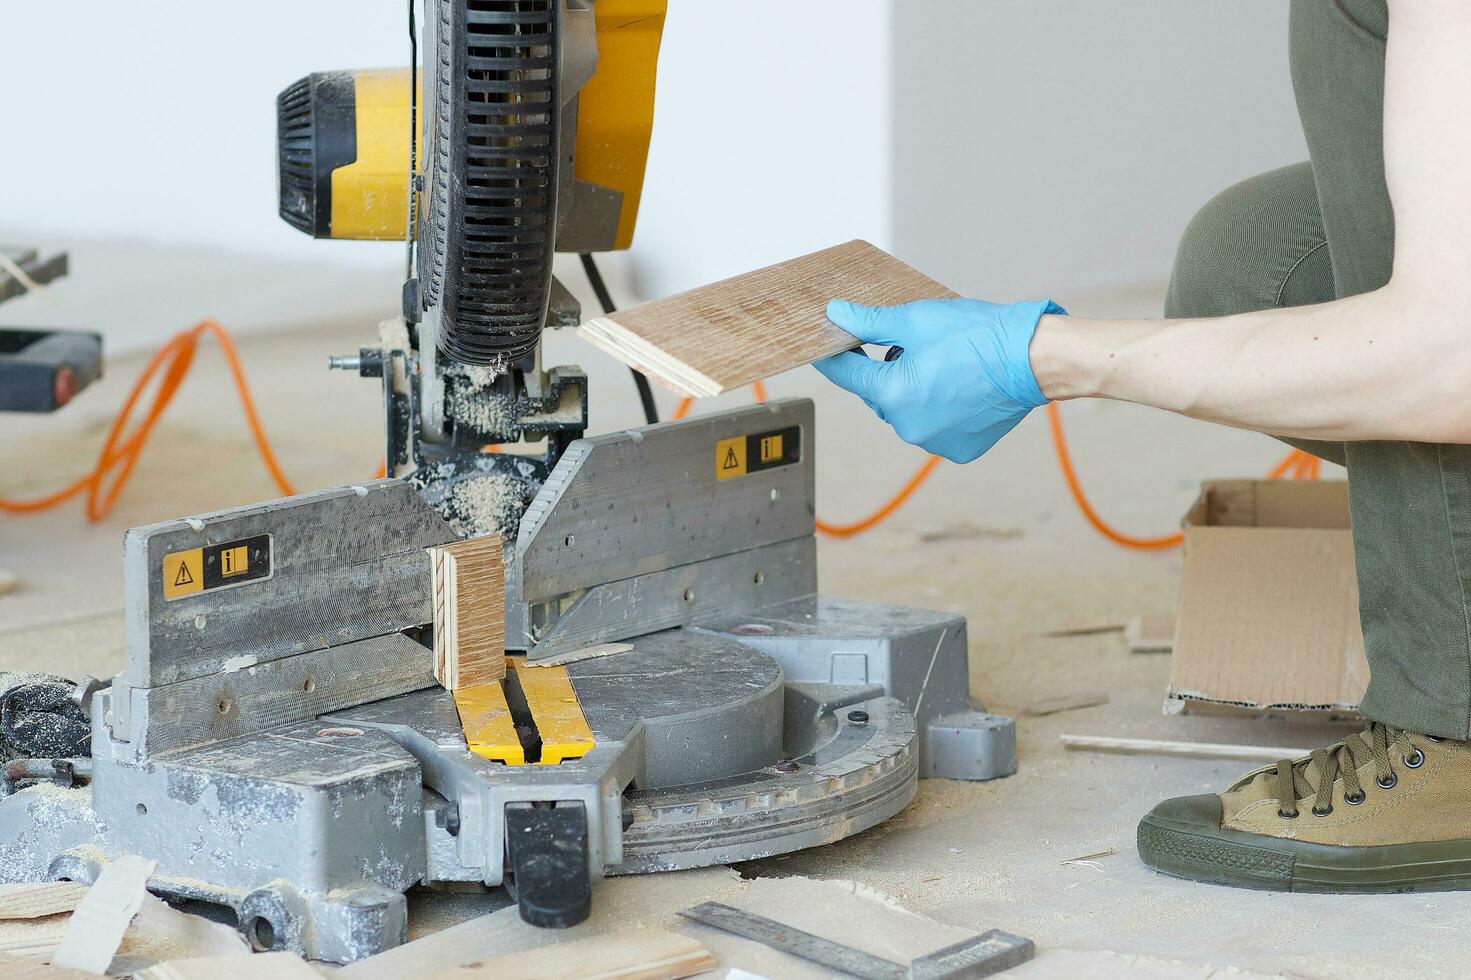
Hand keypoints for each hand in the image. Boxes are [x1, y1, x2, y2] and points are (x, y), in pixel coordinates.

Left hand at [813, 297, 1064, 462]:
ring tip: (941, 364)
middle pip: (879, 395)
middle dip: (886, 370)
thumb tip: (836, 315)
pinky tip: (958, 387)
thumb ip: (870, 322)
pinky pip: (934, 427)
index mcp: (892, 394)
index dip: (835, 355)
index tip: (826, 345)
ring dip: (912, 391)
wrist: (1033, 359)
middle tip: (910, 346)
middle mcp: (908, 426)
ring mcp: (934, 442)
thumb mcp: (915, 320)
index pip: (848, 374)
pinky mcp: (958, 450)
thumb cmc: (977, 336)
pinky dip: (938, 409)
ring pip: (906, 412)